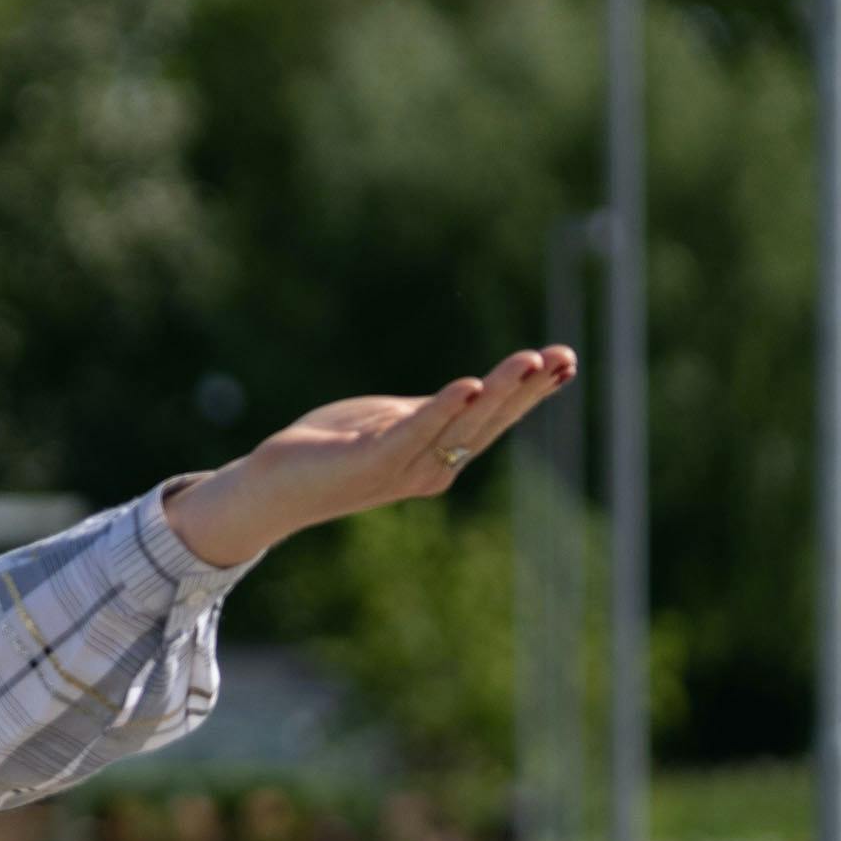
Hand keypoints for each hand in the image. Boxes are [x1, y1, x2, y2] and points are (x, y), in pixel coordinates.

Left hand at [162, 346, 577, 568]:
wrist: (273, 484)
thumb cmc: (330, 450)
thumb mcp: (391, 421)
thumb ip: (432, 410)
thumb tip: (477, 388)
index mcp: (440, 454)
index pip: (496, 418)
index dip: (533, 392)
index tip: (567, 361)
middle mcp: (432, 468)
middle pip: (490, 421)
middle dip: (527, 388)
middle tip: (563, 356)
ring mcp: (404, 468)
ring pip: (461, 425)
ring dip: (497, 391)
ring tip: (528, 360)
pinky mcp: (372, 462)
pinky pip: (414, 434)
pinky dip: (442, 410)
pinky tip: (466, 385)